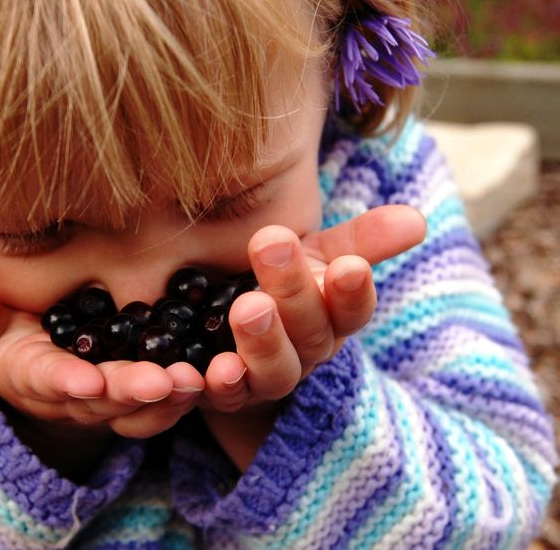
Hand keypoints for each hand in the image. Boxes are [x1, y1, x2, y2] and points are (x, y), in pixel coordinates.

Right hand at [0, 270, 203, 477]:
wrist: (46, 370)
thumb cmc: (13, 338)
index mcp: (36, 376)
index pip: (48, 380)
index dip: (65, 382)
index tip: (84, 380)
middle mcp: (78, 395)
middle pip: (106, 398)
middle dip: (131, 392)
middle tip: (161, 381)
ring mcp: (114, 399)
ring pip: (143, 408)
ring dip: (171, 399)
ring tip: (199, 381)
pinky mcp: (145, 393)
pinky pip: (169, 403)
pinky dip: (192, 395)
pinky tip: (218, 375)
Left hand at [199, 205, 425, 469]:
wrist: (216, 321)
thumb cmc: (276, 284)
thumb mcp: (315, 255)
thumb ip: (360, 239)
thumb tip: (417, 219)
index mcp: (330, 320)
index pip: (352, 311)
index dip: (352, 294)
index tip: (349, 267)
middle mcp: (301, 356)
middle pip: (309, 336)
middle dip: (295, 295)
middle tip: (273, 249)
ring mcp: (259, 380)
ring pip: (272, 373)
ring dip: (262, 344)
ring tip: (248, 307)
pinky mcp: (216, 394)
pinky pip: (217, 398)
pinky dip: (210, 387)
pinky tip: (201, 372)